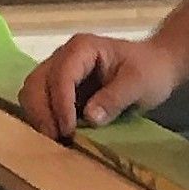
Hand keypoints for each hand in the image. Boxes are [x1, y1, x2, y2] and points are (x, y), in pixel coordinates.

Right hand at [20, 28, 184, 139]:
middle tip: (56, 140)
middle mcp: (63, 56)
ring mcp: (58, 72)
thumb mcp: (139, 83)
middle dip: (42, 112)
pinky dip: (44, 119)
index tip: (69, 130)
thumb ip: (115, 98)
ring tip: (55, 140)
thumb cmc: (150, 70)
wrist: (156, 67)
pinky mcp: (59, 89)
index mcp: (82, 49)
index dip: (61, 104)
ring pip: (32, 92)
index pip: (61, 75)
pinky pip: (41, 103)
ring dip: (39, 117)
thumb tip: (89, 117)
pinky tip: (57, 136)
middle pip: (36, 83)